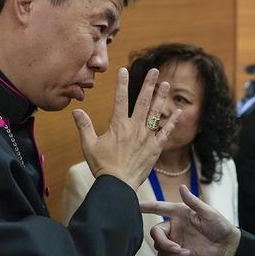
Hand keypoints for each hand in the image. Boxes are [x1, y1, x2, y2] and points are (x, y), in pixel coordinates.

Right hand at [72, 68, 180, 189]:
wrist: (118, 185)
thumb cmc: (102, 166)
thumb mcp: (89, 145)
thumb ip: (84, 126)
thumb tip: (76, 110)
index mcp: (118, 125)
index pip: (120, 99)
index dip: (123, 83)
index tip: (124, 70)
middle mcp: (135, 128)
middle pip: (143, 101)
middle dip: (149, 85)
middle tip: (154, 71)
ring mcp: (147, 137)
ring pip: (156, 113)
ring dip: (161, 98)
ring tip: (166, 84)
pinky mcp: (155, 148)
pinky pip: (166, 132)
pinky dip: (173, 122)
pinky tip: (178, 112)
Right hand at [140, 185, 241, 255]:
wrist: (225, 245)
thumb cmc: (219, 225)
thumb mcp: (208, 213)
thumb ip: (194, 202)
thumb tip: (181, 187)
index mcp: (179, 212)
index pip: (158, 207)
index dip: (145, 206)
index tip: (133, 205)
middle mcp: (174, 224)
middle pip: (154, 232)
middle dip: (162, 242)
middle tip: (177, 248)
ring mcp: (175, 238)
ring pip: (158, 246)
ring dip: (169, 253)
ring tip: (185, 254)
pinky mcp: (177, 250)